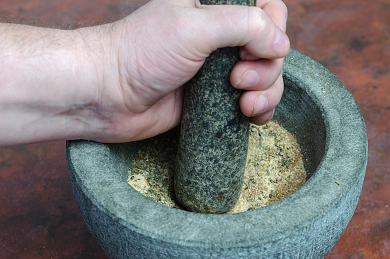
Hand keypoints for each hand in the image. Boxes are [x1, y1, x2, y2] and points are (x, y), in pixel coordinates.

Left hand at [79, 0, 288, 141]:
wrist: (107, 95)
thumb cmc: (141, 53)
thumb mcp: (195, 27)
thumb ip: (244, 25)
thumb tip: (281, 43)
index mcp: (215, 4)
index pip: (267, 6)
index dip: (271, 28)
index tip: (251, 48)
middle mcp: (221, 34)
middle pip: (272, 46)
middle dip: (266, 67)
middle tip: (236, 79)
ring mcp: (219, 68)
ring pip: (267, 76)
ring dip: (267, 91)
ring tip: (243, 104)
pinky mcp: (215, 98)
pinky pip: (254, 101)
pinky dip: (261, 110)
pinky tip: (251, 116)